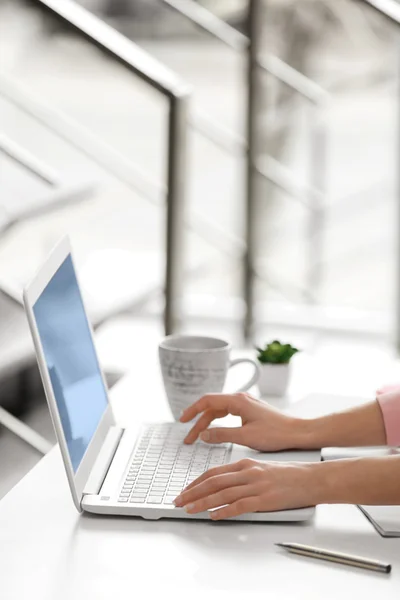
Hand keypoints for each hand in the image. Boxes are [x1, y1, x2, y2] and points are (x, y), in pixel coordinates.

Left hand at [173, 459, 316, 518]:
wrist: (310, 478)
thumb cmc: (288, 474)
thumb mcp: (261, 467)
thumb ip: (242, 474)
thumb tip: (224, 484)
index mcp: (245, 464)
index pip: (214, 472)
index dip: (196, 482)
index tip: (185, 490)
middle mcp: (247, 472)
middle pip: (213, 482)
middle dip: (192, 492)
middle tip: (178, 500)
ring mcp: (255, 486)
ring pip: (222, 494)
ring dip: (202, 502)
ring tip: (189, 509)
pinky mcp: (264, 500)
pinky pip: (239, 506)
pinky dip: (224, 511)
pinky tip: (214, 516)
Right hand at [180, 392, 307, 451]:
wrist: (298, 433)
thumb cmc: (276, 433)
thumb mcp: (245, 437)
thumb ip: (222, 435)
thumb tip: (203, 435)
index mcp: (237, 400)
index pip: (207, 401)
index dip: (192, 410)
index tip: (182, 421)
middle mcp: (240, 399)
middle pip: (211, 407)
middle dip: (198, 422)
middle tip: (189, 438)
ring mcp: (245, 404)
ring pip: (219, 411)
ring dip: (207, 423)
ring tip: (198, 438)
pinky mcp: (250, 411)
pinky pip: (228, 414)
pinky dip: (218, 423)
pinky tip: (215, 432)